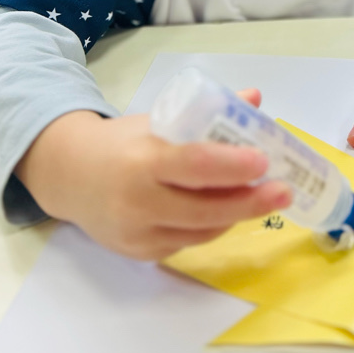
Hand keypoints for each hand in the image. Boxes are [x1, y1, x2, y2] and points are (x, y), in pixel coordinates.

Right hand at [15, 89, 291, 259]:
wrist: (69, 176)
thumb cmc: (122, 142)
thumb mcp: (158, 118)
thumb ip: (207, 112)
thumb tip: (254, 98)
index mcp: (143, 159)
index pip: (194, 165)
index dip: (232, 166)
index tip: (264, 161)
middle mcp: (138, 201)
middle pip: (205, 209)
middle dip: (250, 202)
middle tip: (284, 190)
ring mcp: (138, 233)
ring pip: (201, 231)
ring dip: (235, 215)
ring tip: (264, 196)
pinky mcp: (140, 253)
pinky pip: (187, 243)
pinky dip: (212, 228)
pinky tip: (229, 211)